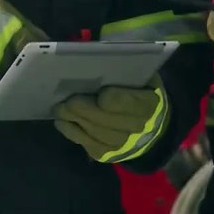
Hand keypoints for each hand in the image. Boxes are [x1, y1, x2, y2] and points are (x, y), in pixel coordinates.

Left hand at [53, 76, 170, 163]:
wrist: (154, 130)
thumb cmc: (143, 95)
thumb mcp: (144, 78)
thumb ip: (128, 71)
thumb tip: (103, 58)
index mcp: (149, 104)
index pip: (127, 103)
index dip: (112, 99)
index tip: (100, 92)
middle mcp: (138, 128)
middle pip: (105, 120)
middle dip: (83, 110)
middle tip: (66, 100)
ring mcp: (123, 145)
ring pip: (94, 133)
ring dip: (74, 121)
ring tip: (59, 109)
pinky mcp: (108, 155)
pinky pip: (88, 144)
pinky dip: (72, 133)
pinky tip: (62, 122)